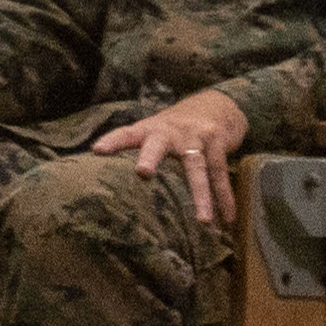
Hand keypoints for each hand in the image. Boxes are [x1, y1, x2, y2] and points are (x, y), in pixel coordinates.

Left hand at [93, 84, 251, 225]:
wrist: (217, 105)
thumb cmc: (175, 129)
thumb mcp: (153, 133)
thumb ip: (134, 152)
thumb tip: (101, 181)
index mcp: (150, 130)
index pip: (127, 134)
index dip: (113, 141)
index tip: (97, 150)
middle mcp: (171, 131)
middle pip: (158, 145)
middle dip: (150, 157)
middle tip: (143, 173)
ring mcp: (196, 136)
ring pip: (197, 167)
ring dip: (201, 194)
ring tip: (203, 220)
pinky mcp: (217, 144)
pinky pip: (220, 175)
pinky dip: (224, 198)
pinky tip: (227, 219)